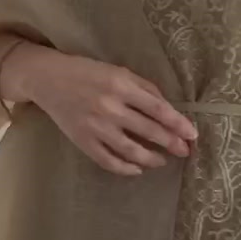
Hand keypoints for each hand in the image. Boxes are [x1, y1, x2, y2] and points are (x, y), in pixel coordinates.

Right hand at [1, 43, 197, 175]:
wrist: (48, 79)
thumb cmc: (87, 72)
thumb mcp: (118, 71)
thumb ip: (143, 87)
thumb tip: (167, 107)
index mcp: (121, 86)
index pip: (158, 109)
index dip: (178, 123)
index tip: (192, 134)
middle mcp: (110, 108)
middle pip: (149, 130)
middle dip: (171, 143)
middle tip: (185, 151)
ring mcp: (96, 127)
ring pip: (131, 151)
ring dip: (152, 158)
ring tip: (162, 160)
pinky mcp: (83, 141)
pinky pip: (109, 161)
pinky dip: (126, 168)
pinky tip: (138, 168)